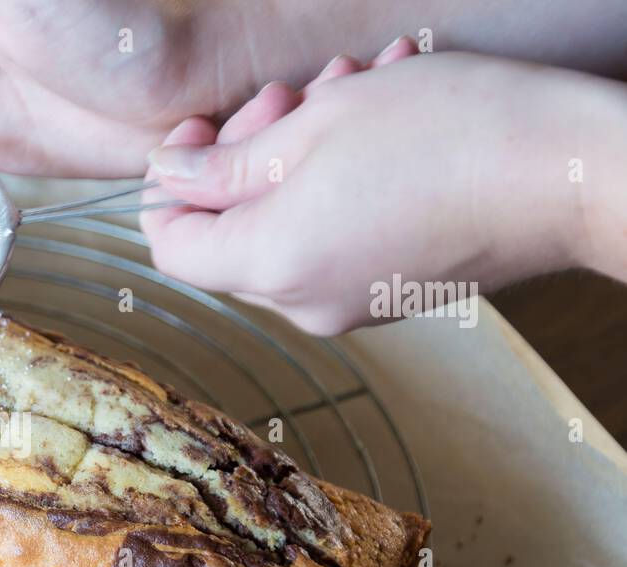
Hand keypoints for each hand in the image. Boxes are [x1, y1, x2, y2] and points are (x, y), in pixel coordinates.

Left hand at [142, 48, 622, 334]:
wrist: (569, 177)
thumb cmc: (451, 136)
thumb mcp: (317, 125)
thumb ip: (226, 166)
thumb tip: (172, 179)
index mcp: (269, 265)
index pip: (170, 245)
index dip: (171, 186)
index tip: (199, 135)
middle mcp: (302, 302)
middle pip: (228, 235)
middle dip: (245, 155)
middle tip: (290, 93)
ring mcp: (349, 305)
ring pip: (286, 226)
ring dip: (301, 155)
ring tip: (350, 89)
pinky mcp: (390, 293)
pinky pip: (336, 236)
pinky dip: (340, 182)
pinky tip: (383, 123)